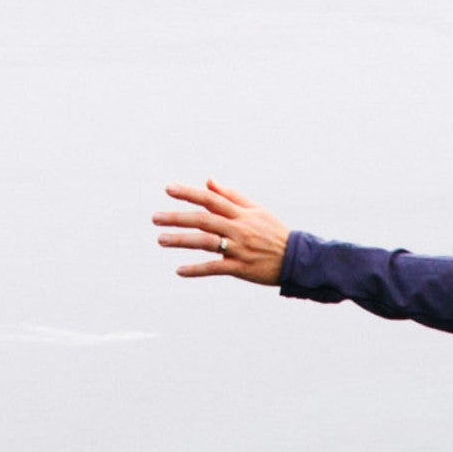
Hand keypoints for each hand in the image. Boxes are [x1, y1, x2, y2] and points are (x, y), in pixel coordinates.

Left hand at [153, 180, 288, 284]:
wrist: (297, 259)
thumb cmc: (274, 233)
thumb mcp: (256, 211)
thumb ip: (231, 197)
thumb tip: (208, 181)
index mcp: (241, 213)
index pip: (210, 199)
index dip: (189, 193)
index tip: (168, 189)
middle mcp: (238, 229)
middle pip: (203, 219)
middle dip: (177, 218)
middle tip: (155, 218)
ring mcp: (239, 249)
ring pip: (205, 242)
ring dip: (181, 240)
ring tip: (161, 239)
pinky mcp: (241, 268)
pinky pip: (215, 268)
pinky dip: (196, 269)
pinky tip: (179, 270)